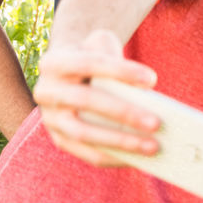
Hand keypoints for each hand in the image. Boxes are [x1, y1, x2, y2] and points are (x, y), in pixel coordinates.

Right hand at [33, 29, 160, 166]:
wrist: (68, 68)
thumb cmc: (94, 54)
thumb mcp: (101, 44)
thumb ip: (119, 61)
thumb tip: (148, 92)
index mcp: (55, 62)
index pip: (90, 63)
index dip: (121, 70)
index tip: (152, 80)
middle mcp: (46, 91)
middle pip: (86, 100)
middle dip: (123, 112)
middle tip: (157, 122)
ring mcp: (50, 118)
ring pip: (83, 132)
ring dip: (120, 141)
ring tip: (153, 146)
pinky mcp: (59, 139)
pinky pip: (86, 152)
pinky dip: (113, 156)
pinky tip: (138, 158)